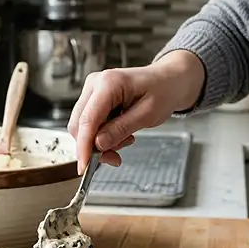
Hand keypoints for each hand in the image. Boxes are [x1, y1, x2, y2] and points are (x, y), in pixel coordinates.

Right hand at [67, 50, 204, 173]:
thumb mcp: (148, 114)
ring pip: (83, 127)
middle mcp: (95, 84)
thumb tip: (98, 144)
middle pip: (80, 124)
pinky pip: (90, 124)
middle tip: (115, 158)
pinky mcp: (94, 99)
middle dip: (94, 147)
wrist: (168, 80)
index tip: (84, 167)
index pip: (88, 119)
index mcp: (108, 83)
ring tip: (126, 140)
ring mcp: (92, 91)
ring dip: (100, 142)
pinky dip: (102, 136)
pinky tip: (120, 135)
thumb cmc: (163, 91)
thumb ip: (121, 129)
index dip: (84, 146)